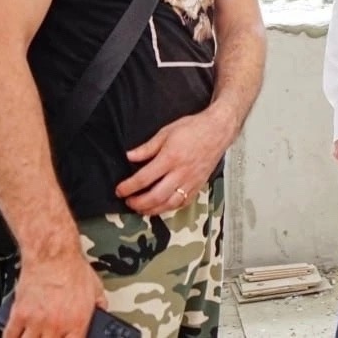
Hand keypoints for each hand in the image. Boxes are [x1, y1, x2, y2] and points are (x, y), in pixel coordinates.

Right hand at [2, 247, 105, 337]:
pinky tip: (16, 336)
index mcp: (77, 322)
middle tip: (49, 336)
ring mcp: (36, 321)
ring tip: (35, 336)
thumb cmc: (73, 269)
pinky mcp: (19, 314)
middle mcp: (55, 325)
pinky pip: (10, 335)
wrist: (53, 255)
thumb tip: (101, 315)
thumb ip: (98, 307)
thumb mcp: (96, 289)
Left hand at [115, 112, 230, 214]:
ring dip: (152, 210)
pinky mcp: (199, 185)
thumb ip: (147, 148)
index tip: (119, 190)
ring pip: (169, 204)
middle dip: (138, 203)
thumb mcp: (166, 132)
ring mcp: (191, 181)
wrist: (218, 130)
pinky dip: (169, 208)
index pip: (144, 178)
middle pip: (155, 196)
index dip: (129, 187)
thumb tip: (130, 157)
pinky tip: (161, 207)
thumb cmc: (193, 128)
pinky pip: (182, 203)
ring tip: (141, 208)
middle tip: (128, 202)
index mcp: (170, 158)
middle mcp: (181, 172)